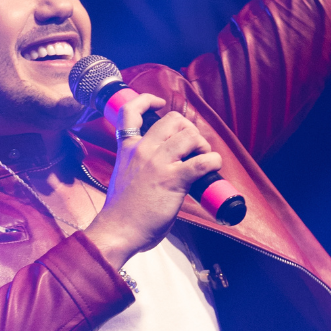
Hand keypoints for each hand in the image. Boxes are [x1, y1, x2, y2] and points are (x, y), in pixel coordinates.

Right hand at [83, 93, 222, 269]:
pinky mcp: (173, 179)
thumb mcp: (124, 174)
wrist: (118, 230)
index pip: (130, 111)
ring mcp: (158, 163)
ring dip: (202, 145)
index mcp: (127, 148)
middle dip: (188, 129)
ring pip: (190, 135)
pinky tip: (211, 169)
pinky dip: (213, 161)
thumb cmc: (122, 210)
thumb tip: (163, 164)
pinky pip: (202, 161)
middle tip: (191, 148)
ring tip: (202, 159)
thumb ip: (139, 163)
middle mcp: (142, 150)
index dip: (147, 100)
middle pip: (173, 119)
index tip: (159, 103)